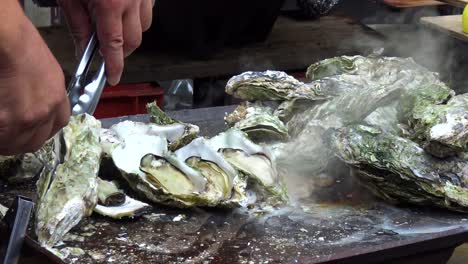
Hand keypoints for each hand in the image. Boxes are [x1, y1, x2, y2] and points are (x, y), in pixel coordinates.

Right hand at [0, 1, 69, 154]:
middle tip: (7, 134)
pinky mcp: (7, 122)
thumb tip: (28, 100)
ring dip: (4, 140)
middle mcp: (46, 110)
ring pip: (15, 144)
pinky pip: (1, 139)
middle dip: (20, 141)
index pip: (58, 124)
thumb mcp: (44, 68)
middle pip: (36, 141)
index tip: (31, 128)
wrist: (5, 37)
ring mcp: (27, 118)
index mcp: (57, 96)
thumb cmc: (17, 41)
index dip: (42, 129)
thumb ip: (42, 90)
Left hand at [58, 0, 153, 85]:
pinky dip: (138, 16)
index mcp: (111, 4)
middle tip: (105, 50)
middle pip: (133, 41)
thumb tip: (83, 48)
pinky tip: (124, 11)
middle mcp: (132, 0)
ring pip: (144, 26)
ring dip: (130, 32)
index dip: (114, 66)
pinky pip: (149, 10)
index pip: (114, 45)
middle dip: (121, 51)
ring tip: (113, 24)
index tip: (112, 77)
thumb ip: (77, 24)